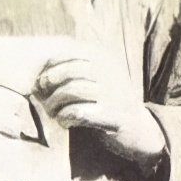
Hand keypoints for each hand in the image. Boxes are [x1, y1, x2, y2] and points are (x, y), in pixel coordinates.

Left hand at [34, 50, 166, 168]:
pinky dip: (65, 118)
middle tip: (45, 99)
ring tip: (54, 113)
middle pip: (69, 70)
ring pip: (71, 91)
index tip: (42, 82)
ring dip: (55, 104)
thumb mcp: (97, 80)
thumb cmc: (109, 104)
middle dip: (50, 84)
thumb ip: (74, 72)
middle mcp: (109, 72)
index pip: (70, 51)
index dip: (51, 66)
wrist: (141, 129)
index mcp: (104, 59)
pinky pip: (77, 112)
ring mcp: (112, 93)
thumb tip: (40, 75)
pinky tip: (65, 123)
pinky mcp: (112, 115)